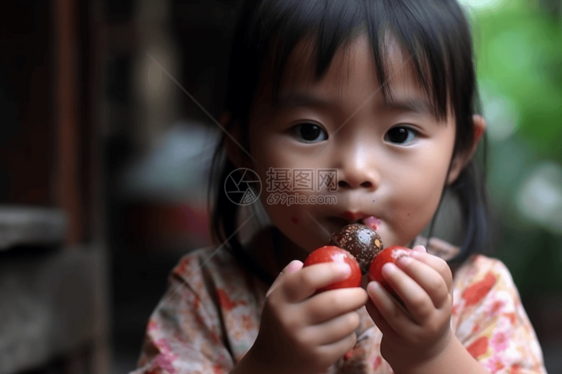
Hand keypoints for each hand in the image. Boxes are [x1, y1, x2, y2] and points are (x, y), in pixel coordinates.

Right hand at [247, 259, 367, 373]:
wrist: (272, 364)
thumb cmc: (279, 323)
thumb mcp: (276, 298)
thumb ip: (288, 278)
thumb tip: (302, 261)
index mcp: (280, 300)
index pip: (306, 278)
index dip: (330, 270)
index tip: (347, 268)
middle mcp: (290, 321)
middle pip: (333, 302)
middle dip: (355, 294)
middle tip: (362, 292)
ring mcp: (305, 343)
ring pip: (346, 323)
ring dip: (354, 315)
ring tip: (351, 312)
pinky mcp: (319, 360)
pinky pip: (347, 341)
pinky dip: (350, 334)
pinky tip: (343, 331)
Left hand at [365, 246, 453, 372]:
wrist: (423, 352)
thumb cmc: (423, 311)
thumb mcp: (431, 295)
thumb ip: (424, 272)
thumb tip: (416, 247)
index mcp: (444, 298)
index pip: (442, 275)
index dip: (425, 261)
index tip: (407, 252)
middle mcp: (437, 315)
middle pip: (427, 292)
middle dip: (409, 274)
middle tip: (389, 263)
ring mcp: (419, 331)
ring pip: (404, 312)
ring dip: (386, 295)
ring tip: (372, 281)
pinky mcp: (400, 341)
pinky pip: (385, 323)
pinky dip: (375, 308)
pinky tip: (366, 296)